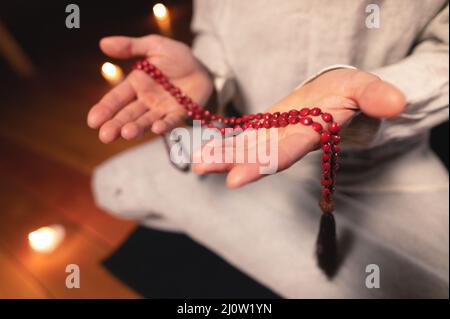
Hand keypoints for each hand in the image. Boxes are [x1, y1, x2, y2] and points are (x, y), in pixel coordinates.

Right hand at [87, 35, 212, 142]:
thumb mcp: (154, 45)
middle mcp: (146, 100)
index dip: (104, 109)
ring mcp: (162, 109)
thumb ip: (130, 46)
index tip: (92, 121)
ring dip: (136, 128)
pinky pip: (170, 121)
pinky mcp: (179, 113)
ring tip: (126, 133)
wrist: (202, 66)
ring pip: (146, 121)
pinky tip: (156, 128)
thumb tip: (102, 43)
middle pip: (127, 115)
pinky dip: (164, 125)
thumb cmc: (177, 57)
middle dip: (115, 125)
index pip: (116, 98)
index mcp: (136, 84)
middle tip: (104, 136)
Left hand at [192, 68, 405, 187]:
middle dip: (231, 162)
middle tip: (200, 167)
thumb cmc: (352, 91)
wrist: (340, 94)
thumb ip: (376, 96)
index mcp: (310, 133)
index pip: (285, 152)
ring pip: (247, 147)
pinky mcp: (268, 125)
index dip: (262, 165)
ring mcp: (277, 133)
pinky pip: (245, 135)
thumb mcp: (366, 88)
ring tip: (196, 161)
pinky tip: (204, 145)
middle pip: (258, 154)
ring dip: (222, 153)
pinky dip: (226, 140)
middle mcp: (290, 139)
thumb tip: (396, 103)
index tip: (235, 179)